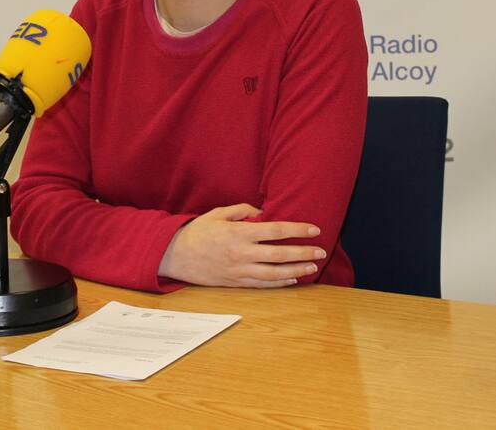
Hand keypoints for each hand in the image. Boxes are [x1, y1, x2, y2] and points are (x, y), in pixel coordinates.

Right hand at [158, 203, 325, 287]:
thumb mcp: (218, 213)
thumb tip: (263, 214)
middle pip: (280, 254)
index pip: (276, 230)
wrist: (174, 255)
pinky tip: (292, 278)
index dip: (297, 230)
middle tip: (321, 251)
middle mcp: (242, 254)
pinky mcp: (235, 282)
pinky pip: (262, 284)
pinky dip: (279, 282)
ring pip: (274, 273)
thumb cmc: (197, 232)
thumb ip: (242, 211)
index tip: (314, 229)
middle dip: (303, 252)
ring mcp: (239, 271)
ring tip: (313, 267)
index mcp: (239, 233)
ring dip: (296, 270)